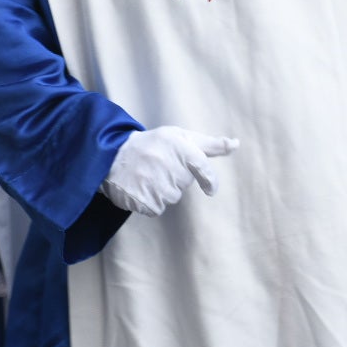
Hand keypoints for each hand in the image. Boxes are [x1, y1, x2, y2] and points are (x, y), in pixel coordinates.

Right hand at [99, 126, 238, 217]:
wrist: (111, 155)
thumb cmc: (152, 144)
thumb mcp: (180, 137)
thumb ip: (209, 144)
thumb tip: (235, 144)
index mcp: (181, 149)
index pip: (204, 169)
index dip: (209, 181)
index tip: (210, 189)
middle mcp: (169, 166)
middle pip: (185, 184)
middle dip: (176, 178)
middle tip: (159, 166)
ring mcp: (155, 184)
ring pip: (172, 197)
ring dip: (163, 190)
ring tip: (147, 175)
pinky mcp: (143, 200)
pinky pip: (157, 208)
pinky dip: (151, 201)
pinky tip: (141, 186)